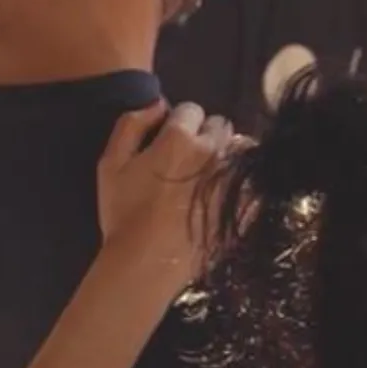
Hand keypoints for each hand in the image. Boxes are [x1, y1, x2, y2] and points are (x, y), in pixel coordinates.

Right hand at [95, 101, 232, 278]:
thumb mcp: (110, 164)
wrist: (145, 264)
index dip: (177, 125)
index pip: (190, 110)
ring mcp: (233, 178)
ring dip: (228, 155)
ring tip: (211, 176)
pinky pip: (256, 179)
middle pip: (219, 125)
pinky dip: (245, 181)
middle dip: (205, 136)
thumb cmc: (124, 215)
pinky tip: (228, 193)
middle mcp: (212, 151)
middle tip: (189, 161)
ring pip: (240, 148)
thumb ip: (131, 124)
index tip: (168, 144)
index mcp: (180, 138)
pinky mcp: (246, 204)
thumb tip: (158, 103)